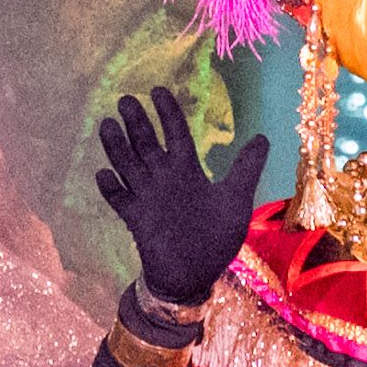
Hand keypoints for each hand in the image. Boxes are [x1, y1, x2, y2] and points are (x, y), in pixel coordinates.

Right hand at [93, 90, 269, 307]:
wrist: (196, 276)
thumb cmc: (216, 239)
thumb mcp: (236, 199)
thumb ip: (246, 168)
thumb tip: (263, 137)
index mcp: (187, 171)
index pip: (175, 134)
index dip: (167, 112)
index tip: (158, 90)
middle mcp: (164, 180)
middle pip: (147, 144)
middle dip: (137, 122)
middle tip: (126, 99)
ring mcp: (148, 198)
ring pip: (128, 165)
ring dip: (117, 147)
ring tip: (107, 125)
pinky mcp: (136, 219)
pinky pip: (120, 200)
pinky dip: (111, 188)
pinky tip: (104, 174)